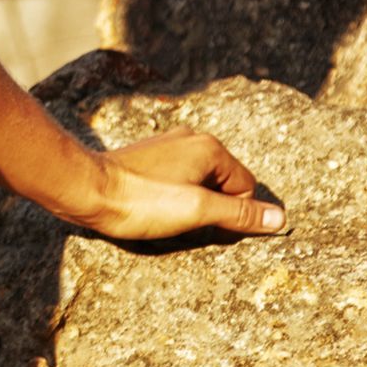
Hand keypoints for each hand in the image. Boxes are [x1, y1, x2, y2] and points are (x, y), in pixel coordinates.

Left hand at [85, 125, 285, 239]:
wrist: (87, 189)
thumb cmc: (142, 201)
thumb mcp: (197, 212)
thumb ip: (240, 214)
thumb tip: (280, 219)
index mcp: (209, 148)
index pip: (246, 187)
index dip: (232, 215)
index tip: (205, 228)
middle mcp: (191, 139)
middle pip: (224, 184)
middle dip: (212, 209)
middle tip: (183, 223)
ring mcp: (169, 146)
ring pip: (200, 183)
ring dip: (192, 205)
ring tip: (165, 216)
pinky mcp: (150, 157)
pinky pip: (179, 180)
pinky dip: (174, 197)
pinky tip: (153, 208)